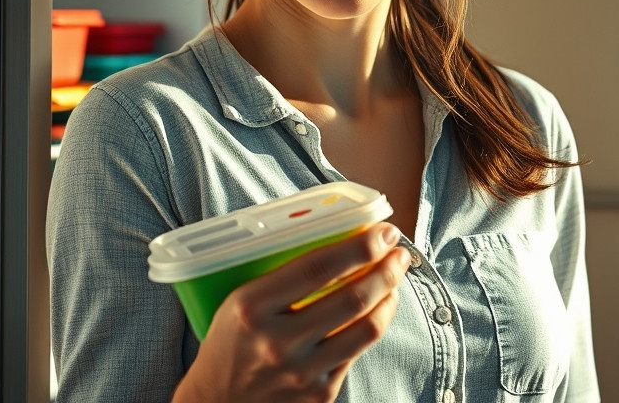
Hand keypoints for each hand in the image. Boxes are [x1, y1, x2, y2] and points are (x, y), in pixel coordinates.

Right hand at [172, 222, 411, 402]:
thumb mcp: (240, 300)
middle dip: (387, 269)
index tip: (382, 232)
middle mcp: (277, 342)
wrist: (218, 402)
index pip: (318, 267)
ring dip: (390, 296)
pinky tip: (378, 309)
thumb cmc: (232, 342)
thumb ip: (283, 274)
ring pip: (367, 327)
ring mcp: (300, 372)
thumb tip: (341, 238)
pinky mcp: (318, 393)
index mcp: (252, 307)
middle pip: (352, 298)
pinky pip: (358, 352)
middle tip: (399, 252)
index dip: (360, 246)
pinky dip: (376, 323)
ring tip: (395, 278)